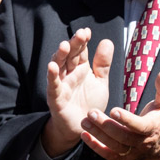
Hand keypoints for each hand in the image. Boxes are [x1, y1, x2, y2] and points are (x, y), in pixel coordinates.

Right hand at [42, 29, 114, 156]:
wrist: (84, 128)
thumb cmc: (90, 104)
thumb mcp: (100, 82)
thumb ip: (103, 64)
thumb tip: (107, 41)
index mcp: (80, 68)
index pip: (80, 51)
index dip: (82, 41)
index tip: (87, 31)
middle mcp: (69, 74)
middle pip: (69, 56)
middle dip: (74, 44)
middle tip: (80, 34)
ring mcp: (61, 85)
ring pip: (58, 67)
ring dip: (60, 56)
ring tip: (65, 45)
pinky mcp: (56, 99)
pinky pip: (53, 86)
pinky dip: (52, 76)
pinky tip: (52, 66)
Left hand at [79, 71, 159, 159]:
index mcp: (152, 128)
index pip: (139, 126)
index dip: (126, 120)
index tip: (112, 110)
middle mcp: (142, 143)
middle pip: (123, 137)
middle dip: (106, 126)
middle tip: (91, 113)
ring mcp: (132, 152)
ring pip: (114, 146)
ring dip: (98, 135)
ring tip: (84, 122)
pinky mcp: (124, 158)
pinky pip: (108, 155)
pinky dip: (95, 147)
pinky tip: (85, 135)